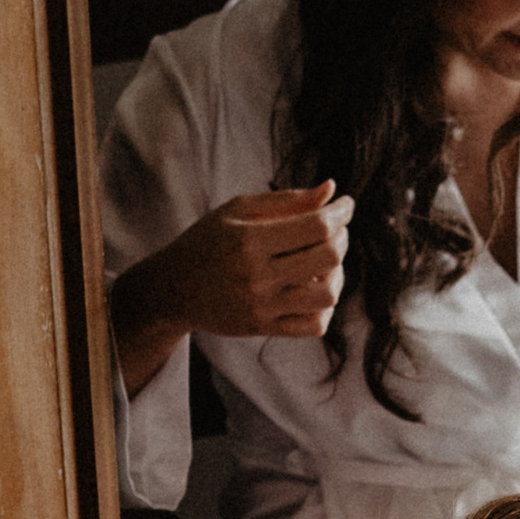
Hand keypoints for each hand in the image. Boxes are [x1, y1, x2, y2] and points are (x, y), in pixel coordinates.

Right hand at [136, 184, 349, 348]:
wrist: (173, 288)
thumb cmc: (208, 240)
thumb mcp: (238, 210)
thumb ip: (286, 200)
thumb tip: (331, 190)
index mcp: (248, 240)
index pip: (316, 226)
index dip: (340, 213)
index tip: (345, 205)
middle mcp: (256, 276)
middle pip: (328, 257)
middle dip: (342, 237)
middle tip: (336, 229)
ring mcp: (261, 307)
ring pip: (327, 294)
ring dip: (338, 273)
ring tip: (327, 261)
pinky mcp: (263, 328)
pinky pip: (314, 325)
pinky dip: (326, 306)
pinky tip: (316, 287)